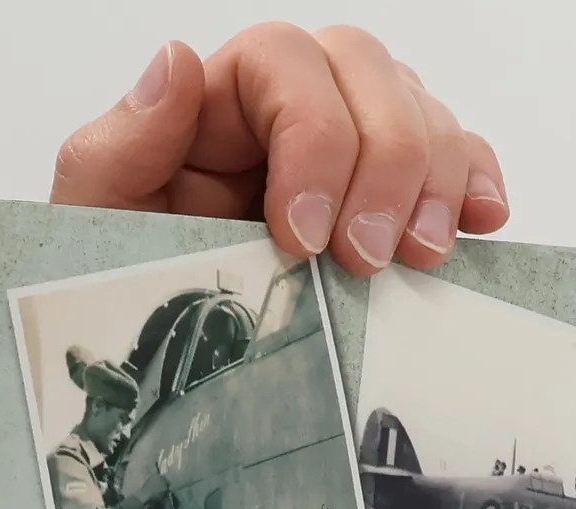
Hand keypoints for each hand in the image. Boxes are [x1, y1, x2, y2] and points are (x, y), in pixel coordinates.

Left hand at [51, 25, 508, 275]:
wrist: (160, 378)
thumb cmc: (127, 292)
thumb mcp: (97, 225)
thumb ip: (120, 146)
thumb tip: (177, 63)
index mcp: (220, 102)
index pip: (287, 64)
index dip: (312, 138)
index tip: (301, 235)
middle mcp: (292, 110)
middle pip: (368, 73)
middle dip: (381, 166)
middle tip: (364, 260)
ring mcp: (351, 149)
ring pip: (421, 113)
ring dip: (433, 183)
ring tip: (417, 259)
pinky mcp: (394, 199)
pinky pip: (457, 156)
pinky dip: (476, 183)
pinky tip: (478, 223)